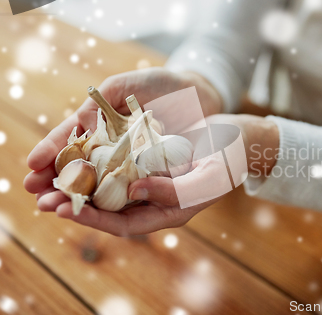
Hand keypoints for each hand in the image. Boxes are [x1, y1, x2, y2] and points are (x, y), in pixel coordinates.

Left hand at [58, 114, 278, 235]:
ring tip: (51, 178)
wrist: (236, 139)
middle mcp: (154, 200)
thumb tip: (134, 192)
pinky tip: (76, 153)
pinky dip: (96, 162)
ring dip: (80, 183)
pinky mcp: (146, 160)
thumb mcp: (207, 178)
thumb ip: (175, 190)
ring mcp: (150, 180)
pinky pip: (116, 165)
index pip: (126, 224)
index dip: (95, 219)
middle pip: (109, 208)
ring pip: (108, 188)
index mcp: (169, 212)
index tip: (67, 210)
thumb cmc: (228, 161)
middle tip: (44, 199)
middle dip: (77, 204)